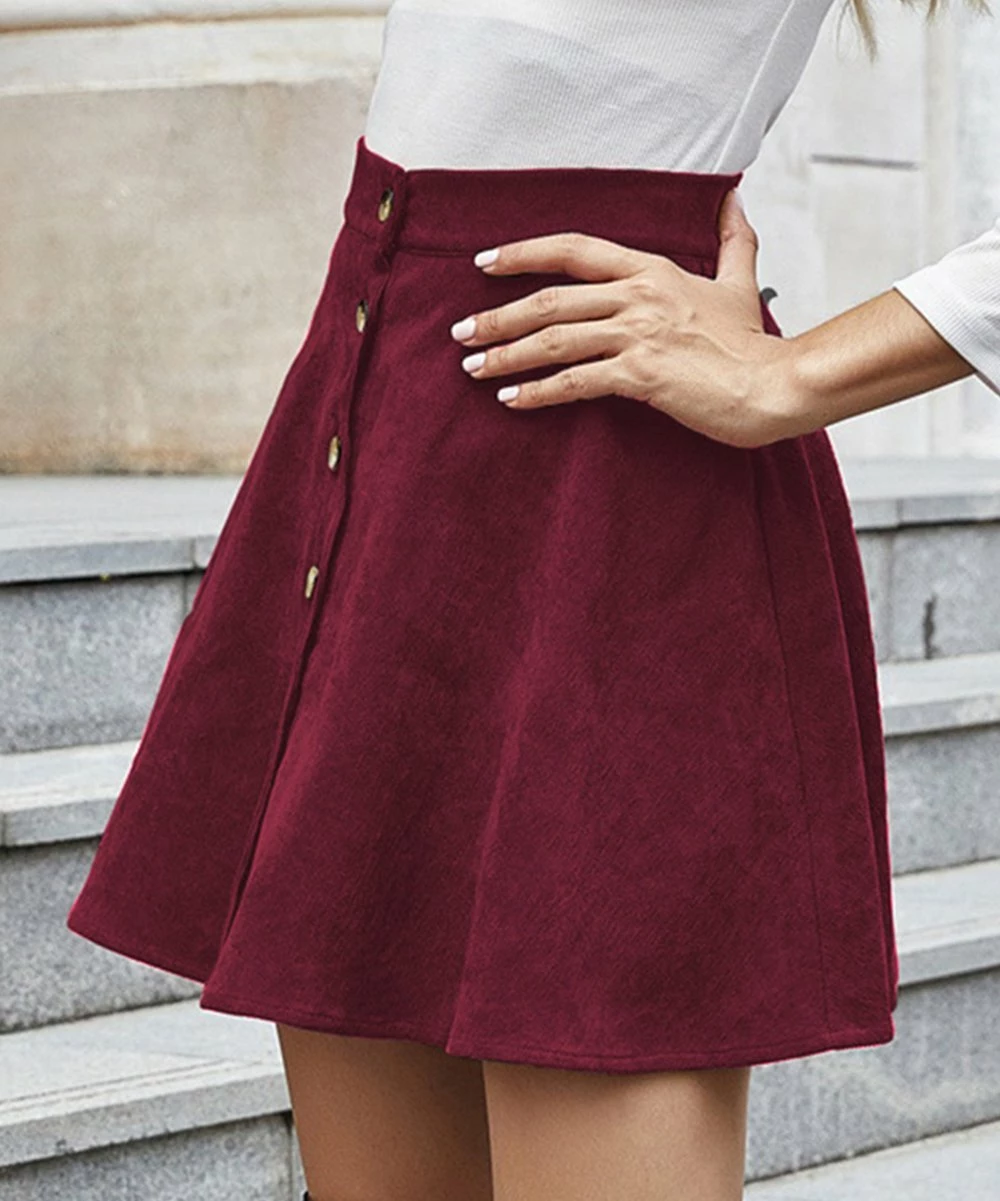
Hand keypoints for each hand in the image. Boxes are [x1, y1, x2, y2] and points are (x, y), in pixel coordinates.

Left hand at [450, 188, 798, 448]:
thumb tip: (734, 201)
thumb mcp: (740, 282)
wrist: (773, 386)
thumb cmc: (751, 343)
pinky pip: (575, 382)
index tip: (484, 263)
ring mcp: (637, 335)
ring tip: (472, 367)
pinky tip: (510, 399)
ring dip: (505, 354)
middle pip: (549, 300)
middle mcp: (638, 296)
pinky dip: (537, 391)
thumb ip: (734, 241)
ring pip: (554, 339)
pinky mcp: (640, 376)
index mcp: (651, 270)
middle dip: (498, 316)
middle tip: (461, 331)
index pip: (573, 249)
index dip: (523, 253)